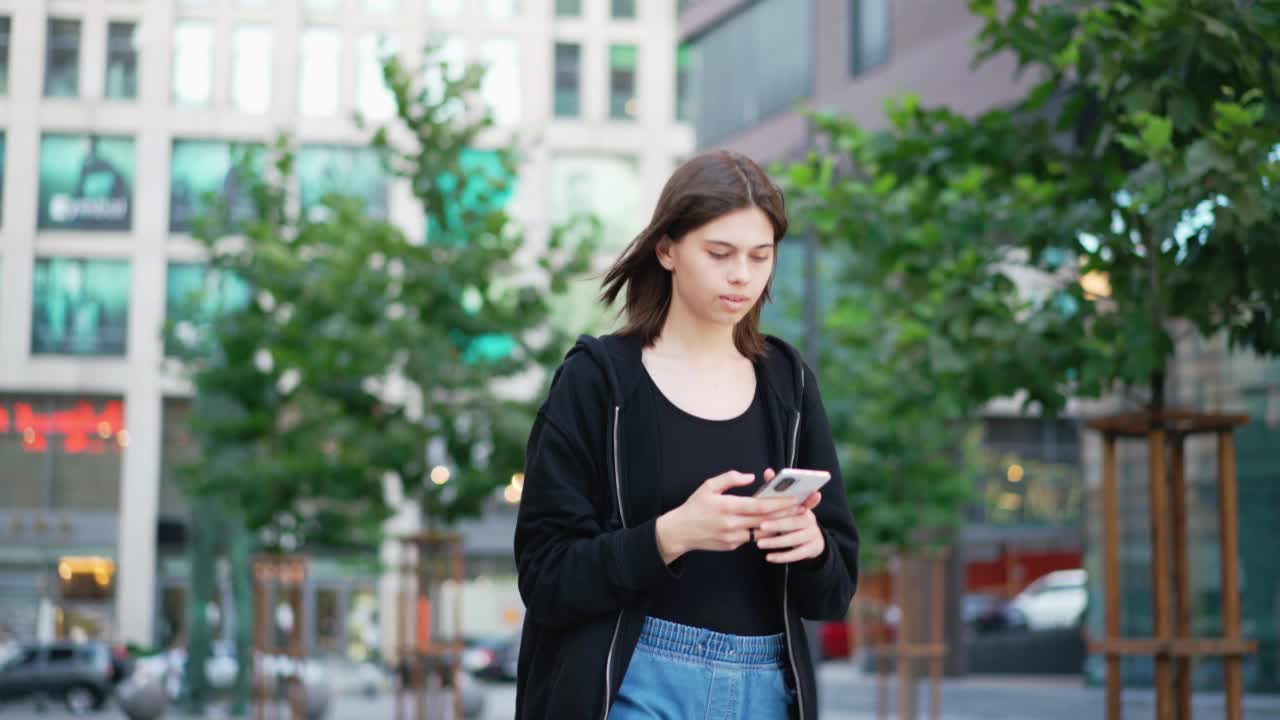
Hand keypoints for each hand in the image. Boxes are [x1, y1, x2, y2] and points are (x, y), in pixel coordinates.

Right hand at [655, 470, 800, 563]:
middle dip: (785, 515)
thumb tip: (751, 477)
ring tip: (791, 517)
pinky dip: (761, 532)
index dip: (779, 503)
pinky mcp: (732, 546)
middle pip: (765, 520)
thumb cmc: (694, 506)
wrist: (680, 532)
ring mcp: (732, 537)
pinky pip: (750, 538)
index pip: (759, 506)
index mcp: (728, 507)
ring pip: (761, 532)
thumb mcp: (708, 486)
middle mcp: (732, 524)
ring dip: (777, 525)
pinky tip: (772, 527)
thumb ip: (730, 479)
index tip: (794, 499)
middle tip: (802, 508)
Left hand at [754, 468, 824, 563]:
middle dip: (777, 524)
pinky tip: (769, 557)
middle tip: (761, 526)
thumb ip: (776, 489)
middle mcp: (811, 519)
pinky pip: (797, 554)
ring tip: (759, 543)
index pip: (805, 501)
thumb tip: (768, 471)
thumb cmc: (789, 518)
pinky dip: (782, 556)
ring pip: (795, 539)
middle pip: (795, 521)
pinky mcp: (811, 549)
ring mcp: (812, 535)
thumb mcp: (784, 504)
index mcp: (804, 506)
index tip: (790, 499)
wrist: (810, 542)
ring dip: (776, 541)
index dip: (803, 499)